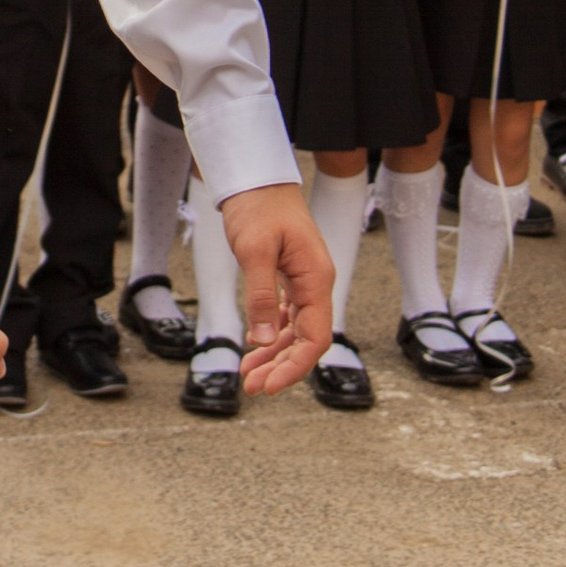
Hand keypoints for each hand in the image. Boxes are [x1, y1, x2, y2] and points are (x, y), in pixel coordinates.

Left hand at [220, 183, 334, 394]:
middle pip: (306, 339)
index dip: (295, 367)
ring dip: (274, 355)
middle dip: (281, 367)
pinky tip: (255, 347)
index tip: (270, 386)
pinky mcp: (290, 277)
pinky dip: (271, 334)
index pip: (315, 338)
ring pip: (295, 330)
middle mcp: (316, 283)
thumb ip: (260, 296)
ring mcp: (304, 281)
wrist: (256, 178)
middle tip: (251, 388)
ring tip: (248, 375)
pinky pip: (286, 315)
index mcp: (316, 279)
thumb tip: (263, 339)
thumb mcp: (254, 252)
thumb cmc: (257, 208)